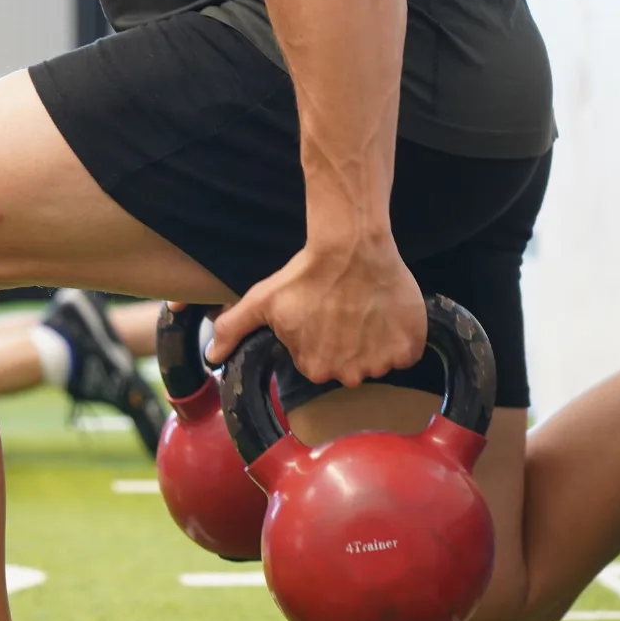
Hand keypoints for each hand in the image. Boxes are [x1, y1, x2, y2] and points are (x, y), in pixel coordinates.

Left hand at [207, 237, 426, 387]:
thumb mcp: (264, 302)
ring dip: (375, 341)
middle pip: (350, 365)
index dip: (322, 341)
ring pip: (378, 360)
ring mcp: (381, 362)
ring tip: (367, 310)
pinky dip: (401, 339)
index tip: (325, 317)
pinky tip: (387, 315)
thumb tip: (211, 358)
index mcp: (315, 369)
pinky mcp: (408, 347)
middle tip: (346, 312)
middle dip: (348, 344)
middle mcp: (349, 374)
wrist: (351, 246)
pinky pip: (405, 353)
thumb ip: (234, 329)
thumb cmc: (306, 275)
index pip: (320, 364)